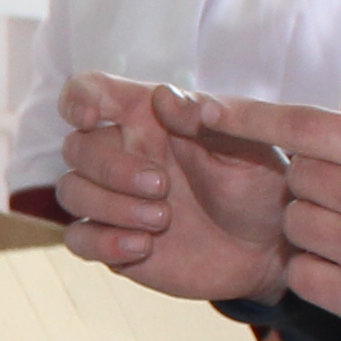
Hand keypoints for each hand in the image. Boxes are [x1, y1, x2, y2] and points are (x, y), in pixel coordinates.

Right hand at [52, 74, 285, 304]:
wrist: (269, 249)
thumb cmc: (260, 186)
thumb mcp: (248, 146)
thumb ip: (208, 117)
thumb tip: (165, 97)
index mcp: (148, 118)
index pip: (90, 91)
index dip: (77, 99)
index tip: (91, 117)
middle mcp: (123, 155)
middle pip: (76, 148)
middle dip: (111, 168)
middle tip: (162, 187)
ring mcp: (114, 201)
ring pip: (71, 191)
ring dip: (110, 206)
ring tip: (163, 219)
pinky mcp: (114, 243)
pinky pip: (79, 238)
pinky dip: (103, 241)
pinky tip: (144, 246)